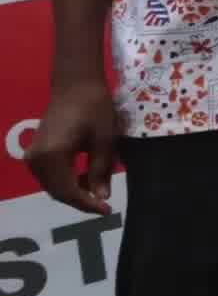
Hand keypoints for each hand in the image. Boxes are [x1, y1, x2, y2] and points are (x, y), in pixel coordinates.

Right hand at [30, 77, 115, 214]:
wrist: (75, 85)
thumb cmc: (94, 108)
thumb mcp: (104, 140)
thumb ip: (101, 170)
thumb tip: (101, 197)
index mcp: (53, 156)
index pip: (67, 192)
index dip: (87, 204)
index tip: (107, 210)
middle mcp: (36, 159)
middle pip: (57, 192)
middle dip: (81, 200)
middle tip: (104, 204)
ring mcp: (32, 156)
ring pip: (52, 186)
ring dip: (73, 191)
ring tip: (97, 188)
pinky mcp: (34, 152)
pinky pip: (49, 176)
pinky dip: (65, 181)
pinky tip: (83, 177)